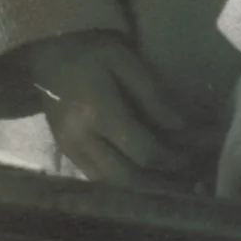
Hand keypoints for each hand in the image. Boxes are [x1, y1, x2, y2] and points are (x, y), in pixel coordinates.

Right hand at [21, 30, 191, 189]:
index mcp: (98, 113)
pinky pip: (99, 179)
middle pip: (126, 178)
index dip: (170, 158)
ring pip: (112, 185)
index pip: (141, 150)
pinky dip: (125, 183)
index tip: (192, 156)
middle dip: (160, 183)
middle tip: (188, 180)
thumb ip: (153, 95)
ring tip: (174, 185)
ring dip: (144, 189)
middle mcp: (81, 140)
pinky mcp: (67, 154)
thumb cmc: (92, 51)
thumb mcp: (126, 61)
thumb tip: (181, 126)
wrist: (48, 53)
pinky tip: (146, 178)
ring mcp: (70, 151)